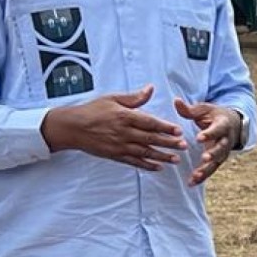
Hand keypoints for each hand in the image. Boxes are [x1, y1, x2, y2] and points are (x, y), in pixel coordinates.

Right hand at [42, 84, 185, 169]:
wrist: (72, 127)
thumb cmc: (92, 110)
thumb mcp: (112, 99)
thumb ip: (134, 97)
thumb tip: (151, 88)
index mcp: (124, 116)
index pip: (149, 122)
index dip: (165, 127)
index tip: (178, 130)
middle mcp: (124, 132)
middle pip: (150, 139)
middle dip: (168, 143)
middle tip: (184, 146)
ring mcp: (119, 145)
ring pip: (144, 152)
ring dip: (161, 157)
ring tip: (175, 160)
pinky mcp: (115, 155)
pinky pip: (133, 162)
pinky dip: (146, 165)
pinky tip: (158, 168)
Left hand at [174, 99, 242, 185]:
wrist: (232, 124)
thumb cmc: (214, 115)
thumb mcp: (204, 109)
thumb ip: (189, 109)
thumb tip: (176, 100)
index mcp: (223, 125)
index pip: (217, 129)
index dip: (209, 134)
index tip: (199, 138)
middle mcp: (226, 140)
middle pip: (221, 148)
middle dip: (213, 153)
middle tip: (204, 158)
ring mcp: (223, 152)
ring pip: (217, 162)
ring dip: (207, 169)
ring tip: (196, 175)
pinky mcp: (218, 160)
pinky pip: (211, 170)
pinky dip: (202, 176)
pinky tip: (191, 183)